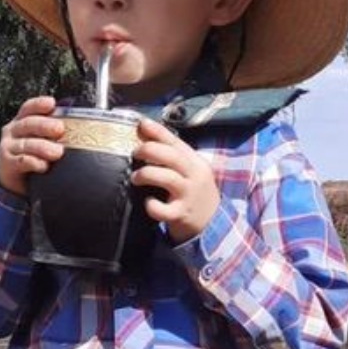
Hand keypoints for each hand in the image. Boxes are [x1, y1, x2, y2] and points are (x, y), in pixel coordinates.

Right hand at [0, 96, 63, 196]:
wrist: (18, 181)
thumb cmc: (36, 156)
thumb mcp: (45, 140)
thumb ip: (57, 134)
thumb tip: (86, 128)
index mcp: (23, 120)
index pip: (29, 108)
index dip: (39, 104)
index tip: (51, 103)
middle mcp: (14, 130)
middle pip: (28, 124)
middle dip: (45, 125)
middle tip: (60, 129)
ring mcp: (9, 147)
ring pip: (26, 144)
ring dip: (42, 147)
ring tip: (57, 152)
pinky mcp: (7, 164)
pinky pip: (21, 161)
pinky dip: (33, 162)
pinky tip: (44, 166)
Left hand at [132, 118, 220, 243]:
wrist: (212, 223)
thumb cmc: (193, 192)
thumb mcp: (188, 170)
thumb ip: (169, 152)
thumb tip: (144, 130)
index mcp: (195, 162)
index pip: (176, 142)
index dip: (157, 132)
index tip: (141, 125)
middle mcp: (194, 176)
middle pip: (172, 156)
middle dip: (149, 150)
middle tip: (135, 153)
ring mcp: (188, 195)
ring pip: (167, 178)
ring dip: (146, 174)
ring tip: (135, 177)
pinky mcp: (181, 215)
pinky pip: (163, 209)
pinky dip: (152, 205)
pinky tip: (148, 202)